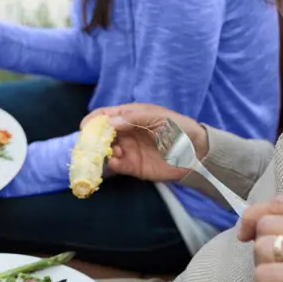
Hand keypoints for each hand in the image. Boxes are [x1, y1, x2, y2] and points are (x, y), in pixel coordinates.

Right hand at [81, 103, 205, 182]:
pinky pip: (117, 165)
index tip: (84, 126)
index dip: (94, 119)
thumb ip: (134, 118)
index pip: (107, 115)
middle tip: (89, 143)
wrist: (197, 154)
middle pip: (102, 134)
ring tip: (109, 152)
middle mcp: (126, 132)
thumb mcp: (159, 118)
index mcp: (131, 116)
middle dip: (94, 138)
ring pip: (106, 150)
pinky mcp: (133, 166)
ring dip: (102, 151)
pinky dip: (112, 164)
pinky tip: (115, 161)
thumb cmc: (180, 129)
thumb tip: (110, 123)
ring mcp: (128, 149)